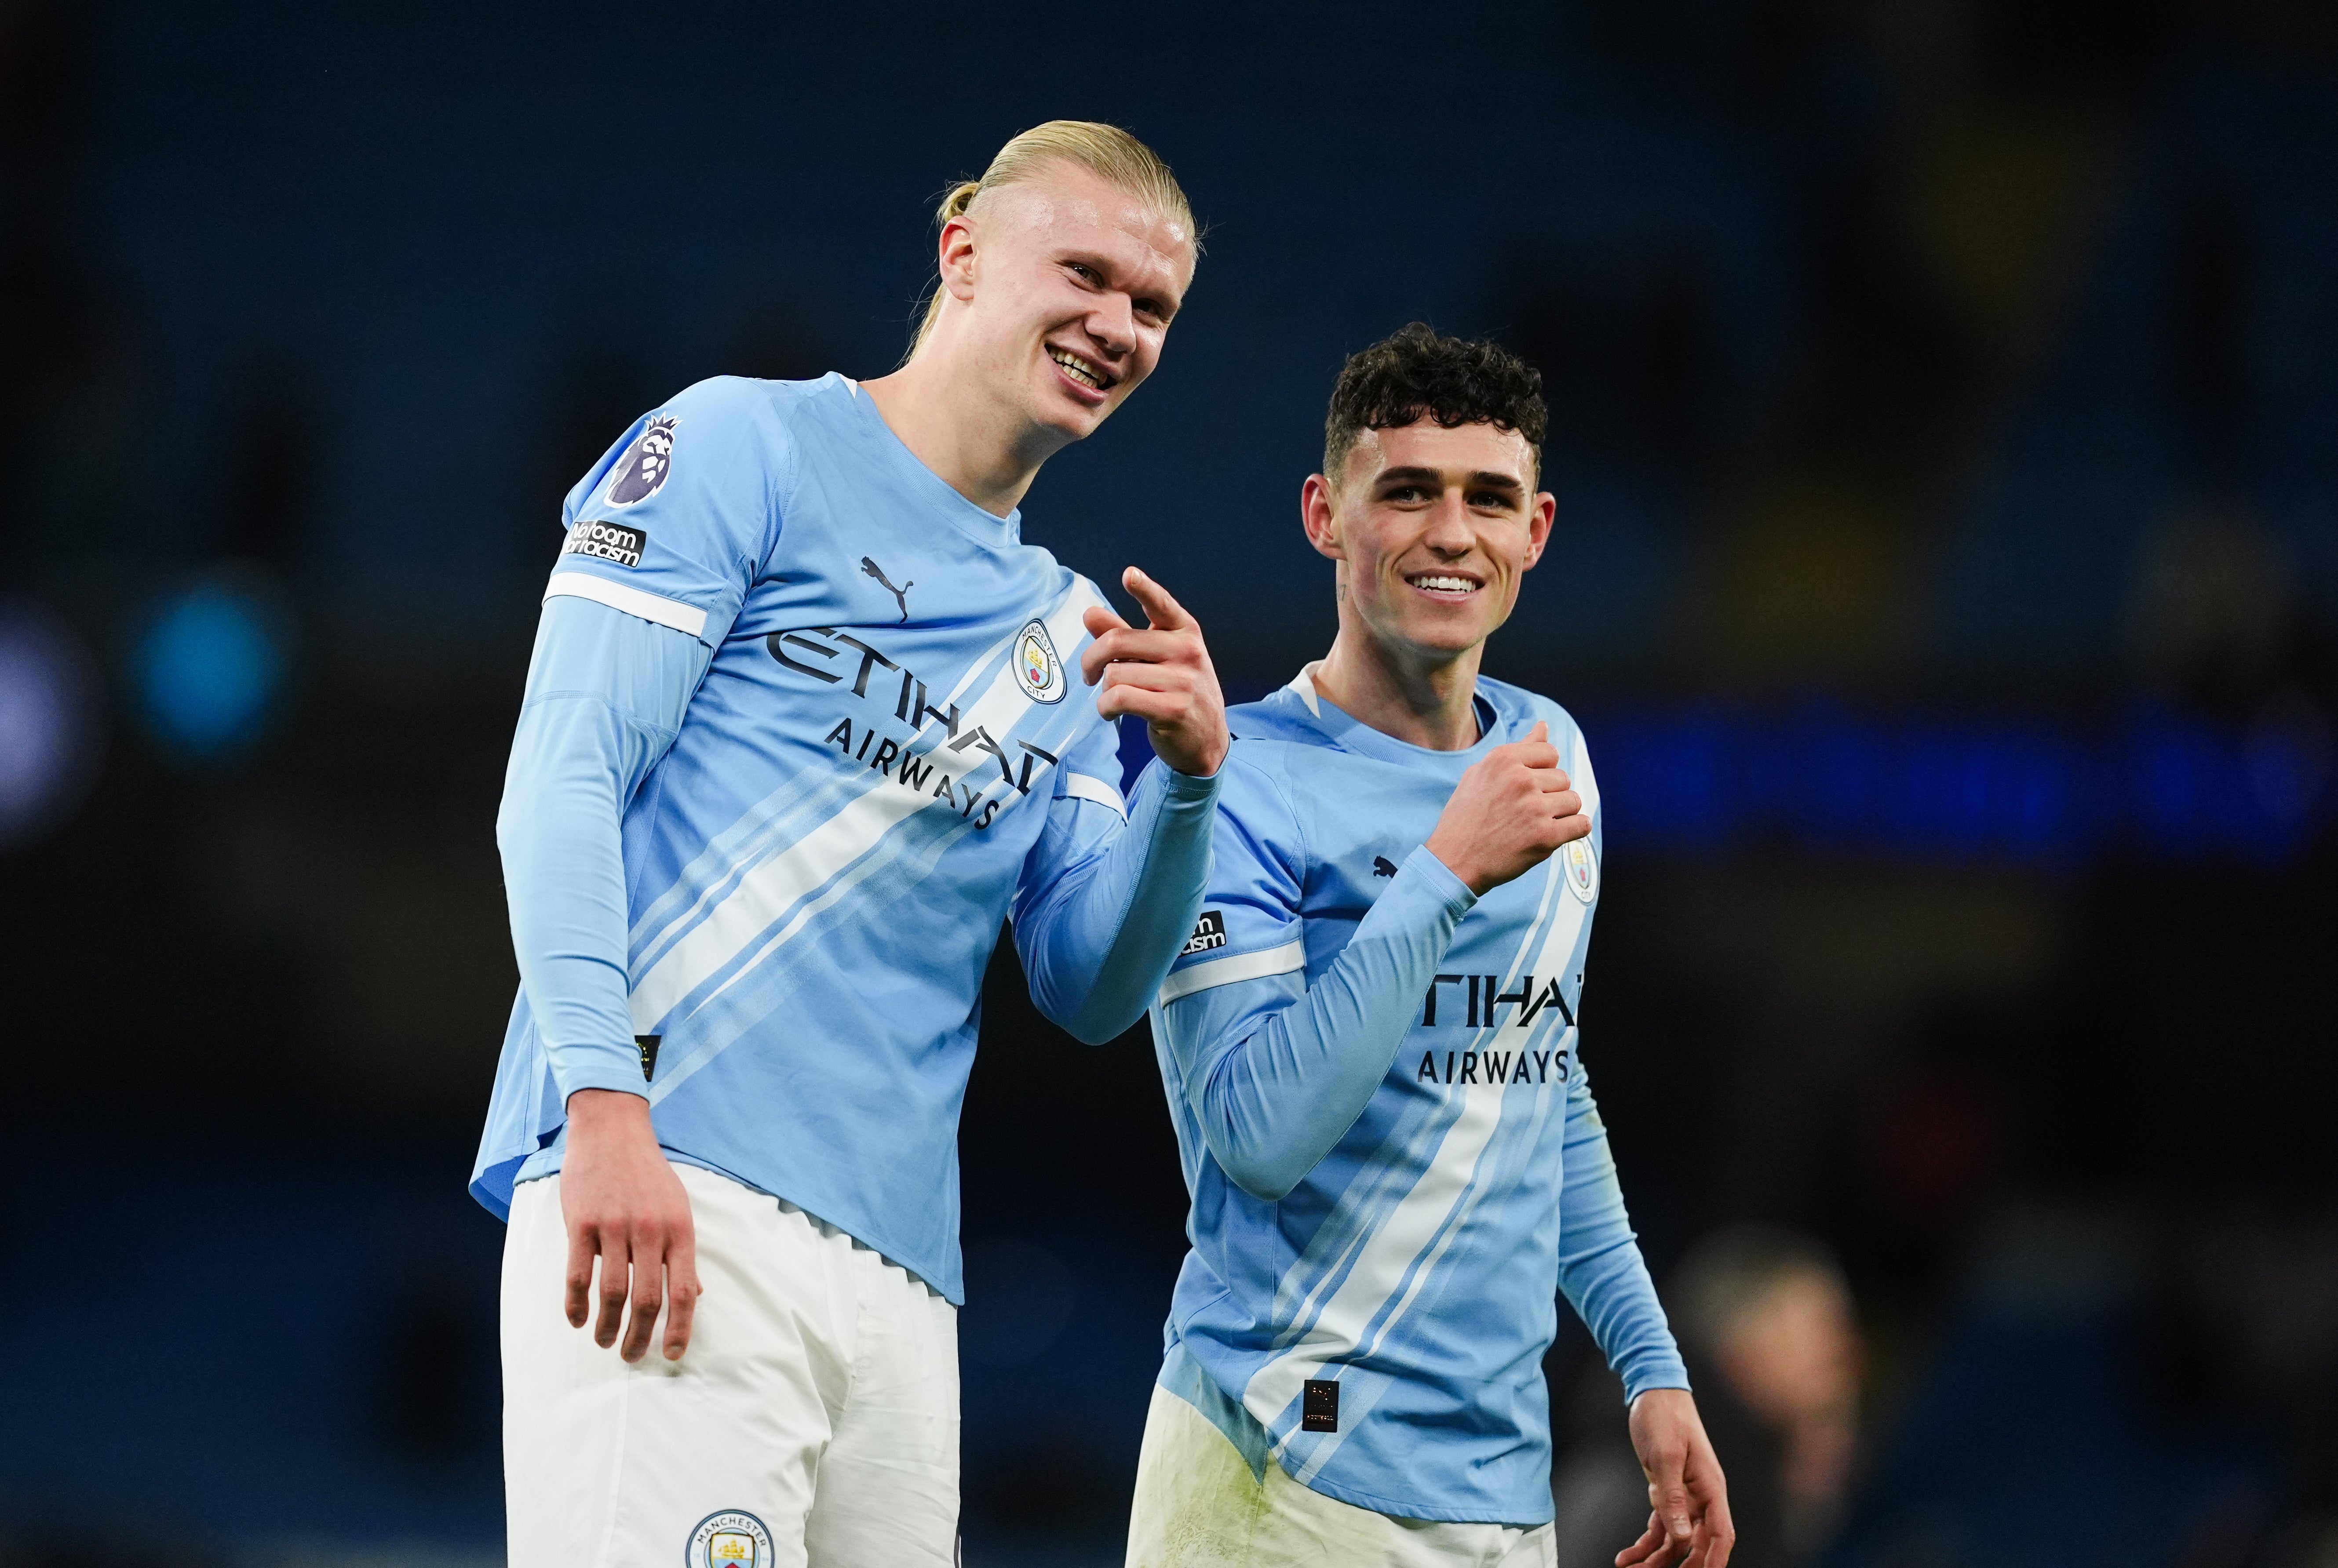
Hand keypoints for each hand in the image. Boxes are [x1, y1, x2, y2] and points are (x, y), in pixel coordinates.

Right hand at [559, 1088, 701, 1362]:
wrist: (612, 1130)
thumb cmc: (648, 1174)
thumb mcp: (678, 1207)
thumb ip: (681, 1251)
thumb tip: (695, 1294)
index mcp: (679, 1229)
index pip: (685, 1291)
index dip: (680, 1328)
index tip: (671, 1355)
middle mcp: (650, 1230)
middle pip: (647, 1299)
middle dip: (640, 1337)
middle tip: (632, 1356)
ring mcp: (614, 1226)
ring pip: (611, 1292)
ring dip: (606, 1326)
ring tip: (604, 1342)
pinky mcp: (582, 1222)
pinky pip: (578, 1275)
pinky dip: (576, 1304)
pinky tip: (577, 1320)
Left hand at [1080, 566, 1228, 777]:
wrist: (1207, 739)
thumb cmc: (1178, 693)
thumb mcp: (1157, 659)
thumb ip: (1124, 635)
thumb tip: (1091, 614)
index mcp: (1184, 632)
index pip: (1162, 604)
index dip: (1144, 588)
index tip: (1129, 575)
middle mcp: (1187, 652)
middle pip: (1117, 641)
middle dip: (1091, 659)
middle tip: (1090, 674)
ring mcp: (1183, 681)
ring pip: (1115, 675)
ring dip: (1103, 691)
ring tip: (1113, 699)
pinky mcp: (1173, 709)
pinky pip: (1120, 699)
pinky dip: (1105, 708)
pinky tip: (1111, 712)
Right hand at [1421, 721, 1587, 895]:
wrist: (1453, 861)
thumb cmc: (1465, 817)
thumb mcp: (1481, 773)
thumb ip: (1517, 749)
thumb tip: (1543, 726)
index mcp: (1504, 759)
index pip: (1549, 753)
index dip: (1543, 771)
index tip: (1528, 787)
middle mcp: (1521, 779)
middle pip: (1563, 777)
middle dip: (1550, 793)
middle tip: (1526, 811)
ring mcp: (1534, 808)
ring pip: (1573, 801)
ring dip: (1560, 813)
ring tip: (1536, 823)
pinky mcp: (1545, 836)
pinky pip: (1581, 825)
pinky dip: (1574, 830)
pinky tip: (1557, 833)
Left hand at [1617, 1389, 1734, 1567]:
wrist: (1652, 1392)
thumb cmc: (1663, 1416)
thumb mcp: (1665, 1455)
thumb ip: (1673, 1497)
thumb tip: (1684, 1536)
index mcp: (1710, 1487)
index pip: (1721, 1533)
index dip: (1715, 1560)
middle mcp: (1702, 1496)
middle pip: (1699, 1543)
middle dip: (1681, 1566)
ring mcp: (1686, 1496)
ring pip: (1677, 1540)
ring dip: (1657, 1560)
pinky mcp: (1667, 1493)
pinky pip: (1661, 1527)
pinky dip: (1646, 1544)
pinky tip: (1628, 1556)